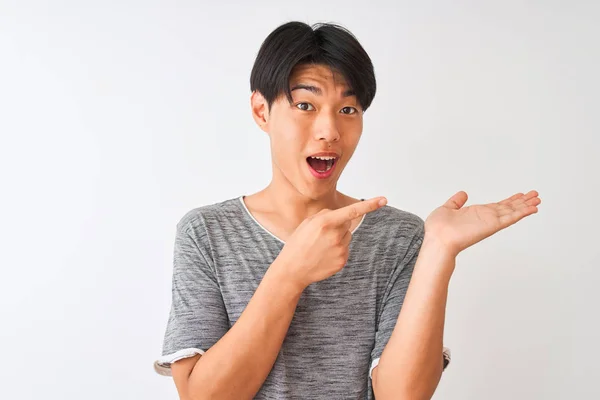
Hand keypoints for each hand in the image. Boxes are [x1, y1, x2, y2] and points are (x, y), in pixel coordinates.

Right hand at [275, 197, 386, 290]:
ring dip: (338, 238)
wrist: (293, 269)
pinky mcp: (343, 260)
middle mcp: (335, 235)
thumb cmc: (298, 244)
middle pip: (347, 223)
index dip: (369, 205)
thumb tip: (339, 215)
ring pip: (347, 236)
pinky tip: (324, 255)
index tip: (383, 200)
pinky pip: (345, 249)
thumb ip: (325, 215)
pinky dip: (337, 250)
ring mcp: (340, 249)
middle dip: (338, 225)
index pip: (352, 211)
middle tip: (321, 234)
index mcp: (325, 222)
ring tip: (321, 246)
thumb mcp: (307, 223)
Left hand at [424, 190, 541, 257]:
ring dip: (526, 206)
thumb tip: (463, 194)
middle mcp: (485, 218)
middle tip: (536, 195)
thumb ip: (456, 202)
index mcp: (476, 213)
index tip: (520, 195)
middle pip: (509, 208)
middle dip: (522, 202)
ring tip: (538, 199)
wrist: (437, 239)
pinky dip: (521, 213)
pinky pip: (509, 218)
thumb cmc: (438, 229)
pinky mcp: (491, 226)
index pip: (497, 206)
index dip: (510, 200)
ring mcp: (490, 222)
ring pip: (512, 212)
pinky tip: (532, 208)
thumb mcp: (447, 208)